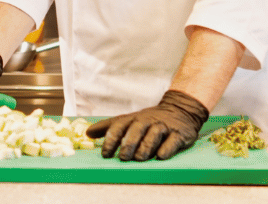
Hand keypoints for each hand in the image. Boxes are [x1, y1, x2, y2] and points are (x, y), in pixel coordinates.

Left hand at [86, 90, 209, 161]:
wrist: (179, 109)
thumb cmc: (148, 119)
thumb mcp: (128, 120)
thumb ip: (109, 127)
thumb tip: (88, 133)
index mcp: (133, 119)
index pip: (119, 127)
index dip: (111, 140)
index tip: (105, 154)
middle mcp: (146, 121)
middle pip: (135, 130)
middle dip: (128, 144)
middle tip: (123, 157)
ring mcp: (163, 127)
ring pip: (153, 135)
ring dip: (145, 146)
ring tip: (139, 158)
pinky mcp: (178, 134)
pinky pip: (172, 141)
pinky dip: (166, 148)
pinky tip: (160, 156)